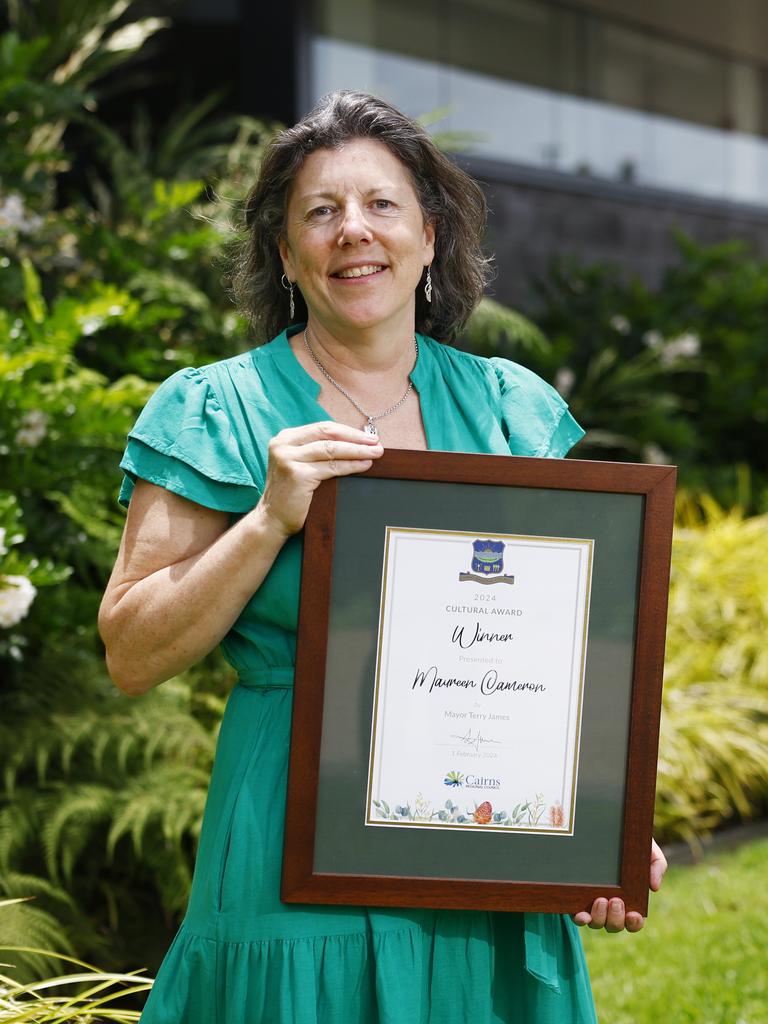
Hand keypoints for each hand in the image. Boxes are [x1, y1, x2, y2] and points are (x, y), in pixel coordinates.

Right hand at [258, 421, 382, 537]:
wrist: (272, 520)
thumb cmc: (290, 494)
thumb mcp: (298, 465)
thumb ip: (316, 452)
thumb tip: (353, 443)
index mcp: (285, 438)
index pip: (322, 428)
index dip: (347, 430)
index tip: (367, 436)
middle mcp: (284, 445)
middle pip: (328, 433)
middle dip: (355, 437)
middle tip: (376, 442)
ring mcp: (289, 459)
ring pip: (332, 449)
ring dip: (357, 450)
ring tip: (376, 453)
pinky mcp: (297, 474)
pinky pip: (332, 467)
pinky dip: (351, 465)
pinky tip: (365, 465)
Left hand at [572, 839, 667, 932]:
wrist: (604, 826)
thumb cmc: (631, 843)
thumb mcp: (648, 850)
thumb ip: (657, 865)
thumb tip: (654, 887)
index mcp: (629, 899)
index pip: (633, 921)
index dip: (634, 923)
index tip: (634, 914)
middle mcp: (610, 906)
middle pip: (614, 925)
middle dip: (616, 918)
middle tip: (615, 900)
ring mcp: (592, 904)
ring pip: (596, 923)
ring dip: (600, 917)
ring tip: (601, 899)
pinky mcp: (576, 898)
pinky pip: (578, 916)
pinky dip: (581, 919)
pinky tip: (583, 914)